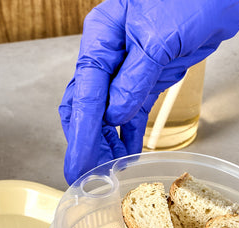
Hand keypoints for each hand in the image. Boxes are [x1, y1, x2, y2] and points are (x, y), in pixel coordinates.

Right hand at [59, 0, 238, 183]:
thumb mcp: (159, 39)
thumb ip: (135, 79)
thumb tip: (114, 114)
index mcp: (101, 39)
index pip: (84, 96)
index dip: (81, 136)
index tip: (79, 165)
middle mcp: (108, 54)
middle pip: (86, 107)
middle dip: (87, 143)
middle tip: (89, 176)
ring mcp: (126, 67)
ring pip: (106, 113)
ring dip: (106, 142)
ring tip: (109, 169)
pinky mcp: (146, 77)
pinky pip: (130, 112)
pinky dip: (127, 134)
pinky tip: (126, 154)